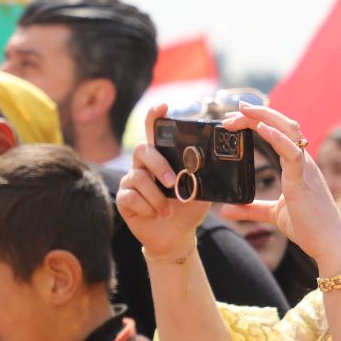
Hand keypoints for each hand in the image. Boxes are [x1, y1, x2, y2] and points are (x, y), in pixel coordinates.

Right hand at [116, 104, 210, 257]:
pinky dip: (148, 208)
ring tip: (167, 211)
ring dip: (157, 198)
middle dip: (159, 166)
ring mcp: (131, 180)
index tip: (163, 106)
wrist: (176, 235)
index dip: (155, 116)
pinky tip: (156, 215)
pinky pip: (131, 197)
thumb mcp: (202, 190)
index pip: (155, 132)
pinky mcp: (123, 198)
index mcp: (163, 157)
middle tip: (173, 183)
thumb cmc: (188, 207)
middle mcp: (143, 165)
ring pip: (138, 178)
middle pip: (143, 150)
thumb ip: (204, 175)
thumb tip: (217, 164)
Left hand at [218, 103, 340, 266]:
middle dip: (258, 114)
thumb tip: (225, 209)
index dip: (259, 121)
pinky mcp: (302, 180)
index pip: (279, 133)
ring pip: (289, 130)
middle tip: (232, 111)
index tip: (236, 118)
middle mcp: (303, 161)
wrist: (328, 244)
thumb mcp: (273, 214)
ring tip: (243, 112)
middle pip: (283, 124)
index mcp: (297, 165)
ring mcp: (304, 169)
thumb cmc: (309, 227)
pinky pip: (291, 153)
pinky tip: (261, 128)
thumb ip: (251, 209)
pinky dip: (276, 137)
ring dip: (265, 118)